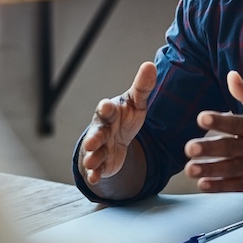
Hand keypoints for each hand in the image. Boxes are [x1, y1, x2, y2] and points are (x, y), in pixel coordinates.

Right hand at [81, 61, 155, 183]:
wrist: (117, 139)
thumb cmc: (125, 117)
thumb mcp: (136, 103)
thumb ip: (142, 87)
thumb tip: (150, 64)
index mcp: (110, 113)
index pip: (107, 109)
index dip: (106, 108)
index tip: (106, 105)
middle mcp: (101, 129)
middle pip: (96, 132)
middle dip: (94, 137)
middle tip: (93, 141)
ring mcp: (99, 147)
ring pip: (94, 152)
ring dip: (93, 156)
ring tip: (92, 161)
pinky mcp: (101, 163)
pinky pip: (96, 169)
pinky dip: (95, 173)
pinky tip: (96, 177)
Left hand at [183, 70, 242, 197]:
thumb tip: (231, 74)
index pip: (237, 123)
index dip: (219, 120)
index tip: (202, 118)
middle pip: (229, 147)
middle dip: (208, 148)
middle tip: (189, 148)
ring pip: (230, 169)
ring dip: (209, 170)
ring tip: (190, 169)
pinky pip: (236, 186)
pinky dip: (220, 186)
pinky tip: (203, 184)